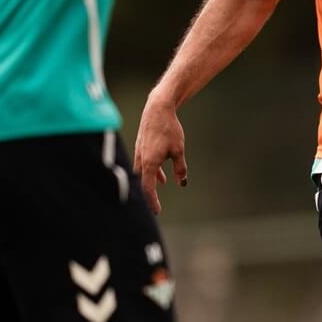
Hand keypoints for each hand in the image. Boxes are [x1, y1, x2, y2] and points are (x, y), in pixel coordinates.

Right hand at [134, 94, 187, 214]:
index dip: (152, 202)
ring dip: (151, 181)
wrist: (157, 109)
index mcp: (149, 163)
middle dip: (148, 195)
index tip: (157, 211)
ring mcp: (139, 153)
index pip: (148, 189)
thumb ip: (180, 169)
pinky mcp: (141, 147)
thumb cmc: (169, 129)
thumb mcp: (178, 150)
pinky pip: (144, 164)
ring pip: (143, 173)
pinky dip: (152, 171)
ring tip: (161, 186)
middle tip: (154, 205)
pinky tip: (161, 175)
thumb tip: (182, 183)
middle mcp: (141, 160)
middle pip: (142, 183)